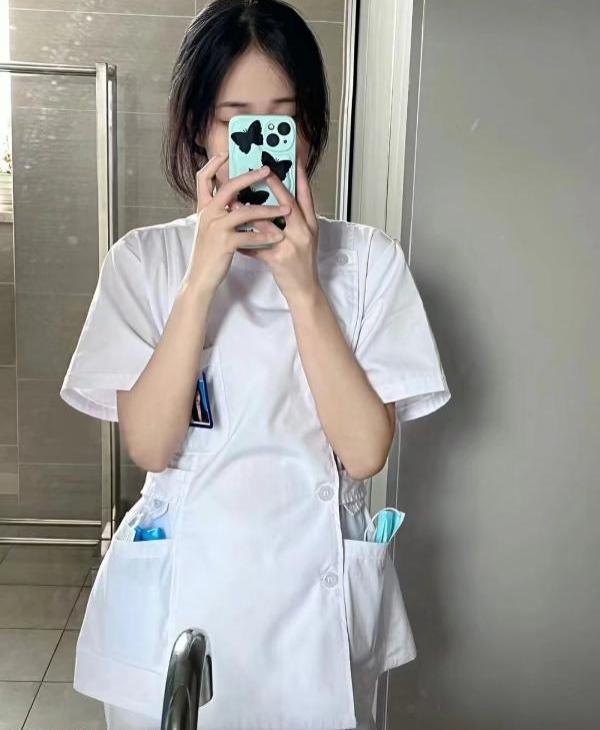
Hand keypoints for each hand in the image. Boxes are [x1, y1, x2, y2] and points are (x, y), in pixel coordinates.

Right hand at [182, 153, 290, 294]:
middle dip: (250, 177)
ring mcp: (215, 228)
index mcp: (204, 208)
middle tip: (268, 170)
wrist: (200, 279)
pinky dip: (265, 235)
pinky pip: (249, 235)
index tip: (227, 153)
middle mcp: (208, 214)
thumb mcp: (210, 229)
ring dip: (268, 210)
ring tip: (286, 210)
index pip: (203, 178)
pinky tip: (278, 236)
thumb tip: (236, 201)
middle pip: (229, 188)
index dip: (213, 164)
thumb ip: (220, 213)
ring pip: (245, 212)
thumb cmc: (209, 254)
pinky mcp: (224, 243)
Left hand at [230, 153, 320, 304]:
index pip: (306, 195)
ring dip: (249, 212)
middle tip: (261, 169)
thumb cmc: (302, 263)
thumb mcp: (304, 238)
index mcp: (310, 224)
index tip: (293, 157)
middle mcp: (304, 232)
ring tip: (235, 202)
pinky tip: (233, 235)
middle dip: (274, 185)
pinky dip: (244, 241)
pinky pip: (257, 247)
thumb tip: (279, 200)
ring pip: (268, 223)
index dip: (300, 175)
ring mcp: (292, 246)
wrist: (305, 290)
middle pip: (288, 203)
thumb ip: (294, 219)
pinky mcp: (279, 260)